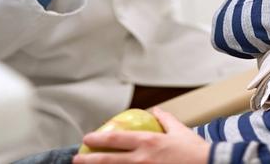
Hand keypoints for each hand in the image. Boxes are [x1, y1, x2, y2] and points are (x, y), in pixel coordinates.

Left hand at [73, 108, 209, 163]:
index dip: (99, 139)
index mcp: (149, 143)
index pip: (117, 139)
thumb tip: (156, 110)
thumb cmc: (194, 151)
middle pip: (109, 161)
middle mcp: (142, 160)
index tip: (86, 138)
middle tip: (75, 159)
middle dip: (89, 160)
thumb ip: (165, 119)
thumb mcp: (179, 130)